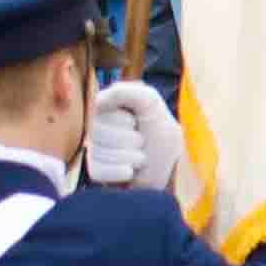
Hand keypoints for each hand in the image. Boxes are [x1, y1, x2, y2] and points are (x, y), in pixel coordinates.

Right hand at [79, 74, 190, 202]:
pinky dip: (121, 173)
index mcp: (110, 107)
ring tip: (140, 157)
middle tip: (142, 142)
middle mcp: (99, 126)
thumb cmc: (161, 136)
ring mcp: (96, 148)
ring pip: (101, 152)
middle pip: (99, 131)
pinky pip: (98, 171)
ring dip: (131, 157)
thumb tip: (99, 101)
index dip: (126, 119)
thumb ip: (130, 92)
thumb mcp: (153, 106)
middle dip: (131, 140)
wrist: (169, 170)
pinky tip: (131, 171)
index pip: (101, 108)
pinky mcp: (96, 169)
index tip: (139, 122)